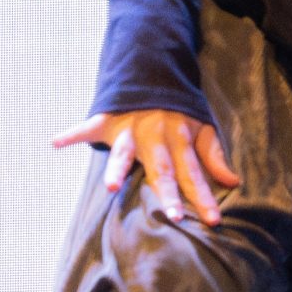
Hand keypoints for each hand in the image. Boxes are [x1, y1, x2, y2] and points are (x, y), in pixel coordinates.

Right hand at [52, 109, 240, 225]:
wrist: (154, 70)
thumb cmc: (179, 108)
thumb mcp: (202, 126)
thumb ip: (214, 155)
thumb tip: (234, 180)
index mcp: (181, 140)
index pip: (194, 174)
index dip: (203, 197)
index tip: (213, 221)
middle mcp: (156, 137)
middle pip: (162, 170)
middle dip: (168, 193)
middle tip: (174, 217)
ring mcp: (130, 128)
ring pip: (124, 153)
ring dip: (117, 169)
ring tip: (110, 188)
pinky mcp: (108, 119)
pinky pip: (88, 127)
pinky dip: (71, 134)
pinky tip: (56, 142)